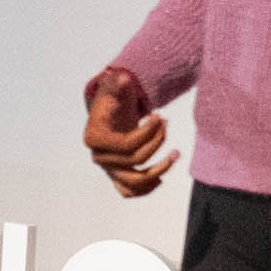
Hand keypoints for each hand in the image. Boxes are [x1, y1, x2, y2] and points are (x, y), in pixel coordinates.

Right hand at [81, 67, 172, 197]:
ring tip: (176, 154)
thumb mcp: (114, 88)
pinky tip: (162, 177)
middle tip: (165, 122)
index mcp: (94, 138)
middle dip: (156, 140)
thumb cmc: (112, 99)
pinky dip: (146, 189)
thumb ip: (117, 83)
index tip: (158, 116)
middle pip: (134, 160)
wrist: (109, 114)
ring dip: (159, 170)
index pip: (126, 145)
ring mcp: (107, 169)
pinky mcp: (116, 176)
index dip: (147, 133)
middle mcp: (98, 157)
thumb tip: (121, 78)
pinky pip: (129, 192)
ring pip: (135, 182)